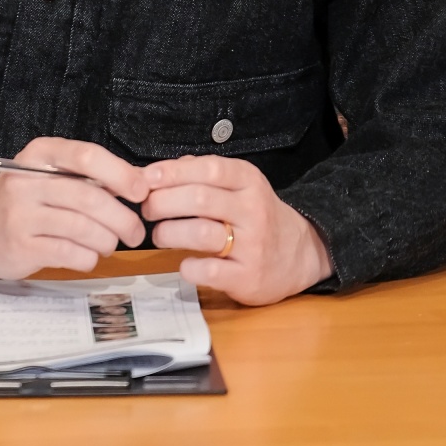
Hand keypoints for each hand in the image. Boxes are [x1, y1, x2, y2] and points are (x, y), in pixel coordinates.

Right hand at [0, 138, 148, 278]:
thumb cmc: (21, 197)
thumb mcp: (47, 172)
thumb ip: (86, 175)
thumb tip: (139, 182)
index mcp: (40, 154)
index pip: (86, 156)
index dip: (120, 174)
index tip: (141, 191)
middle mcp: (27, 180)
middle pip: (89, 196)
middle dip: (122, 217)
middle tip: (135, 231)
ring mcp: (21, 214)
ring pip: (82, 227)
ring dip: (107, 240)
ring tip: (110, 243)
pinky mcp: (20, 246)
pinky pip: (69, 253)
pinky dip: (88, 257)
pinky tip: (88, 255)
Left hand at [140, 154, 332, 304]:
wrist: (300, 254)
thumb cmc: (255, 215)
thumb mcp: (238, 185)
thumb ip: (200, 173)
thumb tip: (156, 171)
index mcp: (248, 181)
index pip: (208, 168)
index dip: (172, 172)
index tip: (146, 177)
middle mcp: (253, 209)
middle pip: (199, 199)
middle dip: (162, 202)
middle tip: (146, 209)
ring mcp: (253, 245)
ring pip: (201, 233)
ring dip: (169, 233)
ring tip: (159, 235)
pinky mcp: (249, 277)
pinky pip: (209, 271)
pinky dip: (187, 267)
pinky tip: (183, 263)